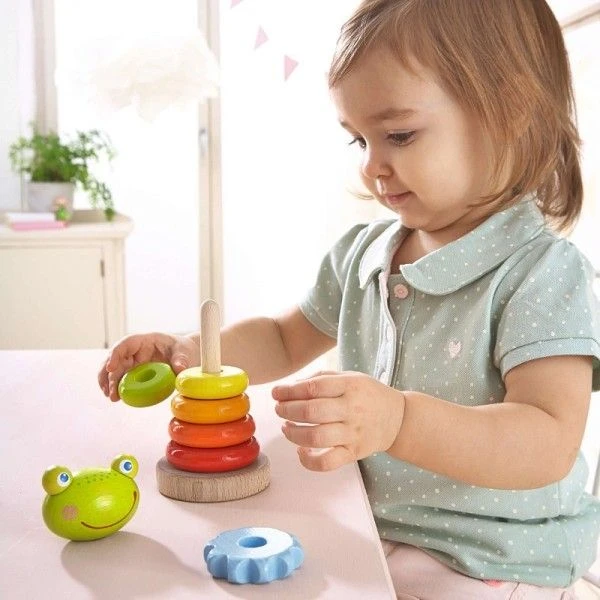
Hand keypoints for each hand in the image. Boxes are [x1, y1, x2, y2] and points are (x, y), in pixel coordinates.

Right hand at [98, 333, 199, 401]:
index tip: (111, 368)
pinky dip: (117, 387)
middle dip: (109, 374)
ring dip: (108, 382)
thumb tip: (179, 370)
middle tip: (110, 392)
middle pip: (115, 358)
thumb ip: (181, 360)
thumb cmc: (183, 349)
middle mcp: (135, 350)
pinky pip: (122, 378)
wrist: (186, 355)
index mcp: (145, 340)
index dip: (115, 354)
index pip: (125, 344)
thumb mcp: (183, 352)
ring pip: (114, 369)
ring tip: (111, 397)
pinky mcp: (135, 372)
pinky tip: (116, 397)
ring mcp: (133, 361)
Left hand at [272, 371, 404, 470]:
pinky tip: (300, 451)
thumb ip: (321, 378)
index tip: (276, 393)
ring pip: (316, 437)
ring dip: (293, 433)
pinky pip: (328, 462)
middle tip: (279, 409)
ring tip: (286, 427)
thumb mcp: (350, 377)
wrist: (399, 419)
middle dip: (287, 410)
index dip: (289, 391)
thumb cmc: (368, 395)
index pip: (313, 388)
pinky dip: (309, 460)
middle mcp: (352, 409)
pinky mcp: (354, 453)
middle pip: (311, 411)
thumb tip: (291, 387)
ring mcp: (353, 433)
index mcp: (349, 386)